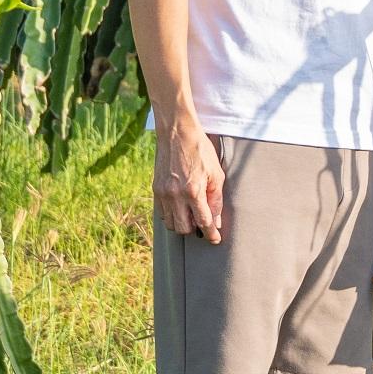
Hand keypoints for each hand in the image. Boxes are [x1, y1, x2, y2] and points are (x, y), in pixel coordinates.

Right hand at [154, 121, 224, 243]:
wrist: (177, 134)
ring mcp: (163, 193)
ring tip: (192, 214)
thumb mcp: (216, 174)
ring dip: (182, 224)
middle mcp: (175, 195)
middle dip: (195, 230)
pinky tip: (180, 208)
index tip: (215, 240)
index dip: (211, 234)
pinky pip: (162, 214)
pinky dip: (172, 216)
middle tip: (203, 223)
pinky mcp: (155, 189)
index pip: (203, 222)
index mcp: (193, 191)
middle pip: (184, 229)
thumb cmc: (201, 151)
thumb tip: (216, 220)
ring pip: (171, 224)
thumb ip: (216, 199)